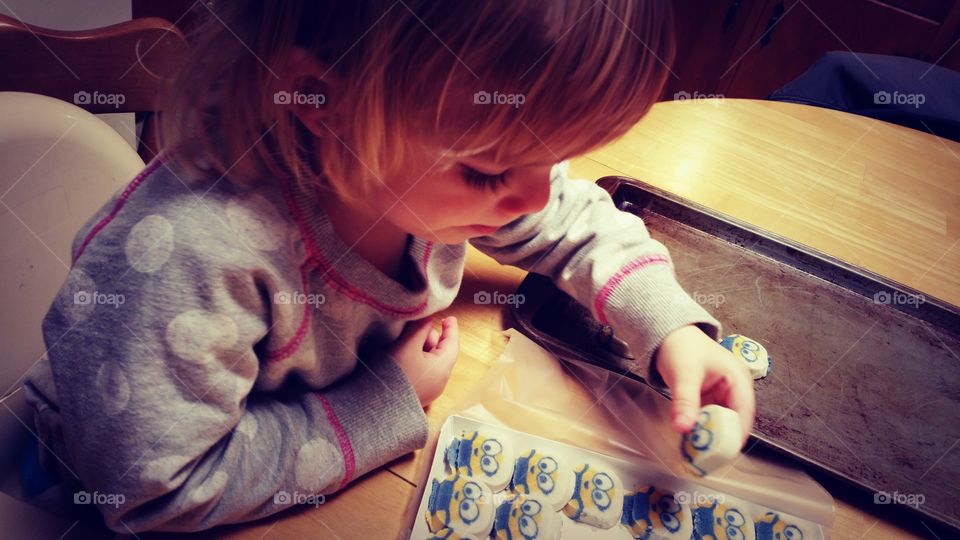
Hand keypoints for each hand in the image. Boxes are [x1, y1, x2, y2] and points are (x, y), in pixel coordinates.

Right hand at [389, 316, 459, 406]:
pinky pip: (423, 372)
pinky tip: (404, 357)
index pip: (452, 343)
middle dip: (431, 337)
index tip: (450, 318)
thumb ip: (419, 328)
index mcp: (443, 367)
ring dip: (422, 349)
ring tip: (407, 342)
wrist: (379, 408)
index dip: (451, 329)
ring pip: (431, 362)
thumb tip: (428, 318)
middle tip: (418, 328)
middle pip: (441, 352)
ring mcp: (429, 390)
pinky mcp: (418, 395)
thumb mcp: (407, 345)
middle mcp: (440, 380)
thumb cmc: (395, 375)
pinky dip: (417, 360)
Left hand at [654, 324, 755, 445]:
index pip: (744, 412)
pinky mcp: (709, 400)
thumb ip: (684, 401)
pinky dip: (701, 430)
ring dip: (710, 437)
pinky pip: (708, 420)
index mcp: (738, 379)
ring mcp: (722, 396)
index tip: (724, 452)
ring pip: (720, 423)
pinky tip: (690, 441)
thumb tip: (683, 428)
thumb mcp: (684, 374)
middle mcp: (734, 389)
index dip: (737, 434)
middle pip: (734, 421)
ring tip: (698, 454)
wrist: (667, 335)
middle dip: (722, 439)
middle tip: (708, 458)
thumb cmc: (682, 347)